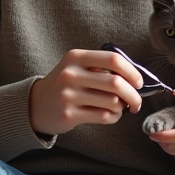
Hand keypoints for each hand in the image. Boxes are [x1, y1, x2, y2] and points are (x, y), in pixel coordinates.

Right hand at [29, 49, 144, 134]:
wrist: (36, 105)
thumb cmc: (65, 85)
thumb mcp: (77, 67)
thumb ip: (101, 68)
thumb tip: (135, 79)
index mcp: (76, 57)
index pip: (113, 59)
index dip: (132, 72)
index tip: (138, 83)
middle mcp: (71, 74)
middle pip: (116, 83)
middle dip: (133, 95)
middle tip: (136, 102)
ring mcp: (68, 95)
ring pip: (112, 102)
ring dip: (122, 108)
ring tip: (119, 108)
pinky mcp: (69, 114)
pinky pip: (103, 116)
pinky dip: (113, 117)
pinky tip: (111, 115)